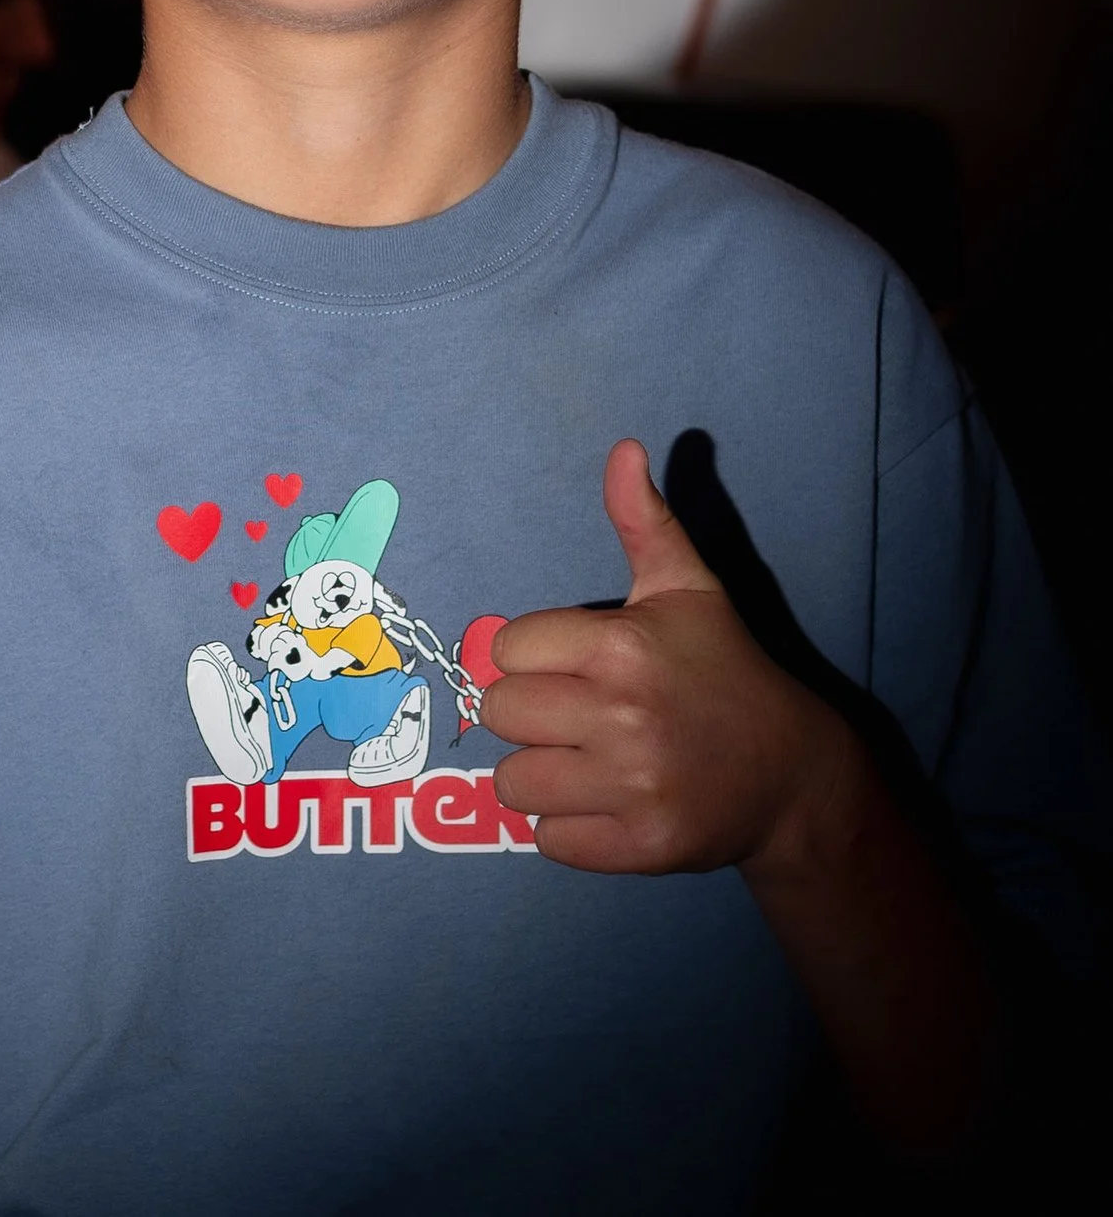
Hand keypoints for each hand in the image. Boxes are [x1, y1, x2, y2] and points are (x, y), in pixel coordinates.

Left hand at [479, 438, 851, 876]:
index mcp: (623, 646)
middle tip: (575, 714)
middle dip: (530, 714)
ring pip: (513, 783)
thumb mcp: (687, 588)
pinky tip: (603, 802)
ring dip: (539, 775)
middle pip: (502, 712)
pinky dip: (565, 827)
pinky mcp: (641, 846)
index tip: (571, 664)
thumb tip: (624, 448)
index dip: (532, 656)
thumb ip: (643, 519)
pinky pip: (548, 840)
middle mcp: (625, 716)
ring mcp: (634, 786)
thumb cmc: (723, 669)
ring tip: (583, 761)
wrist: (791, 773)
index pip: (509, 649)